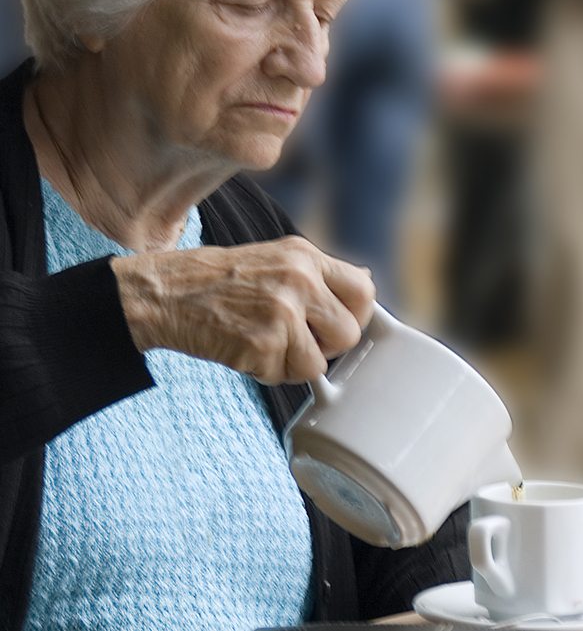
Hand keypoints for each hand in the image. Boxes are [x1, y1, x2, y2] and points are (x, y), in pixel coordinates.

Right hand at [110, 236, 374, 384]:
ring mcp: (281, 313)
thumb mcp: (274, 258)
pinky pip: (287, 376)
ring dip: (295, 363)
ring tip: (265, 343)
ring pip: (319, 363)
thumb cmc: (218, 279)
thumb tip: (366, 282)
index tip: (335, 324)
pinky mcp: (262, 344)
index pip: (364, 291)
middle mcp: (299, 280)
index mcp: (304, 256)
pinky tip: (247, 350)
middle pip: (348, 333)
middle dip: (326, 346)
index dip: (355, 315)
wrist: (166, 293)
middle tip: (296, 340)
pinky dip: (269, 372)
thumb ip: (319, 273)